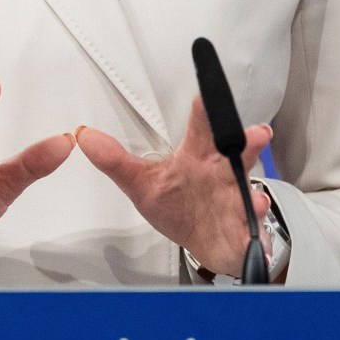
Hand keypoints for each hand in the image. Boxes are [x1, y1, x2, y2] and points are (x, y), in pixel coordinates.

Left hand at [76, 98, 273, 278]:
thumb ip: (114, 160)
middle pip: (236, 150)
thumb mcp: (141, 183)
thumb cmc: (178, 206)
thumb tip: (84, 136)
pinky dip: (254, 220)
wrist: (205, 243)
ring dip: (255, 189)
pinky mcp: (245, 224)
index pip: (201, 127)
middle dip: (247, 140)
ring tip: (256, 193)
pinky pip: (252, 223)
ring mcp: (237, 197)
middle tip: (255, 134)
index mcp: (197, 156)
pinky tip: (252, 214)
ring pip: (249, 185)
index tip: (204, 97)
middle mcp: (221, 172)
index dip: (204, 110)